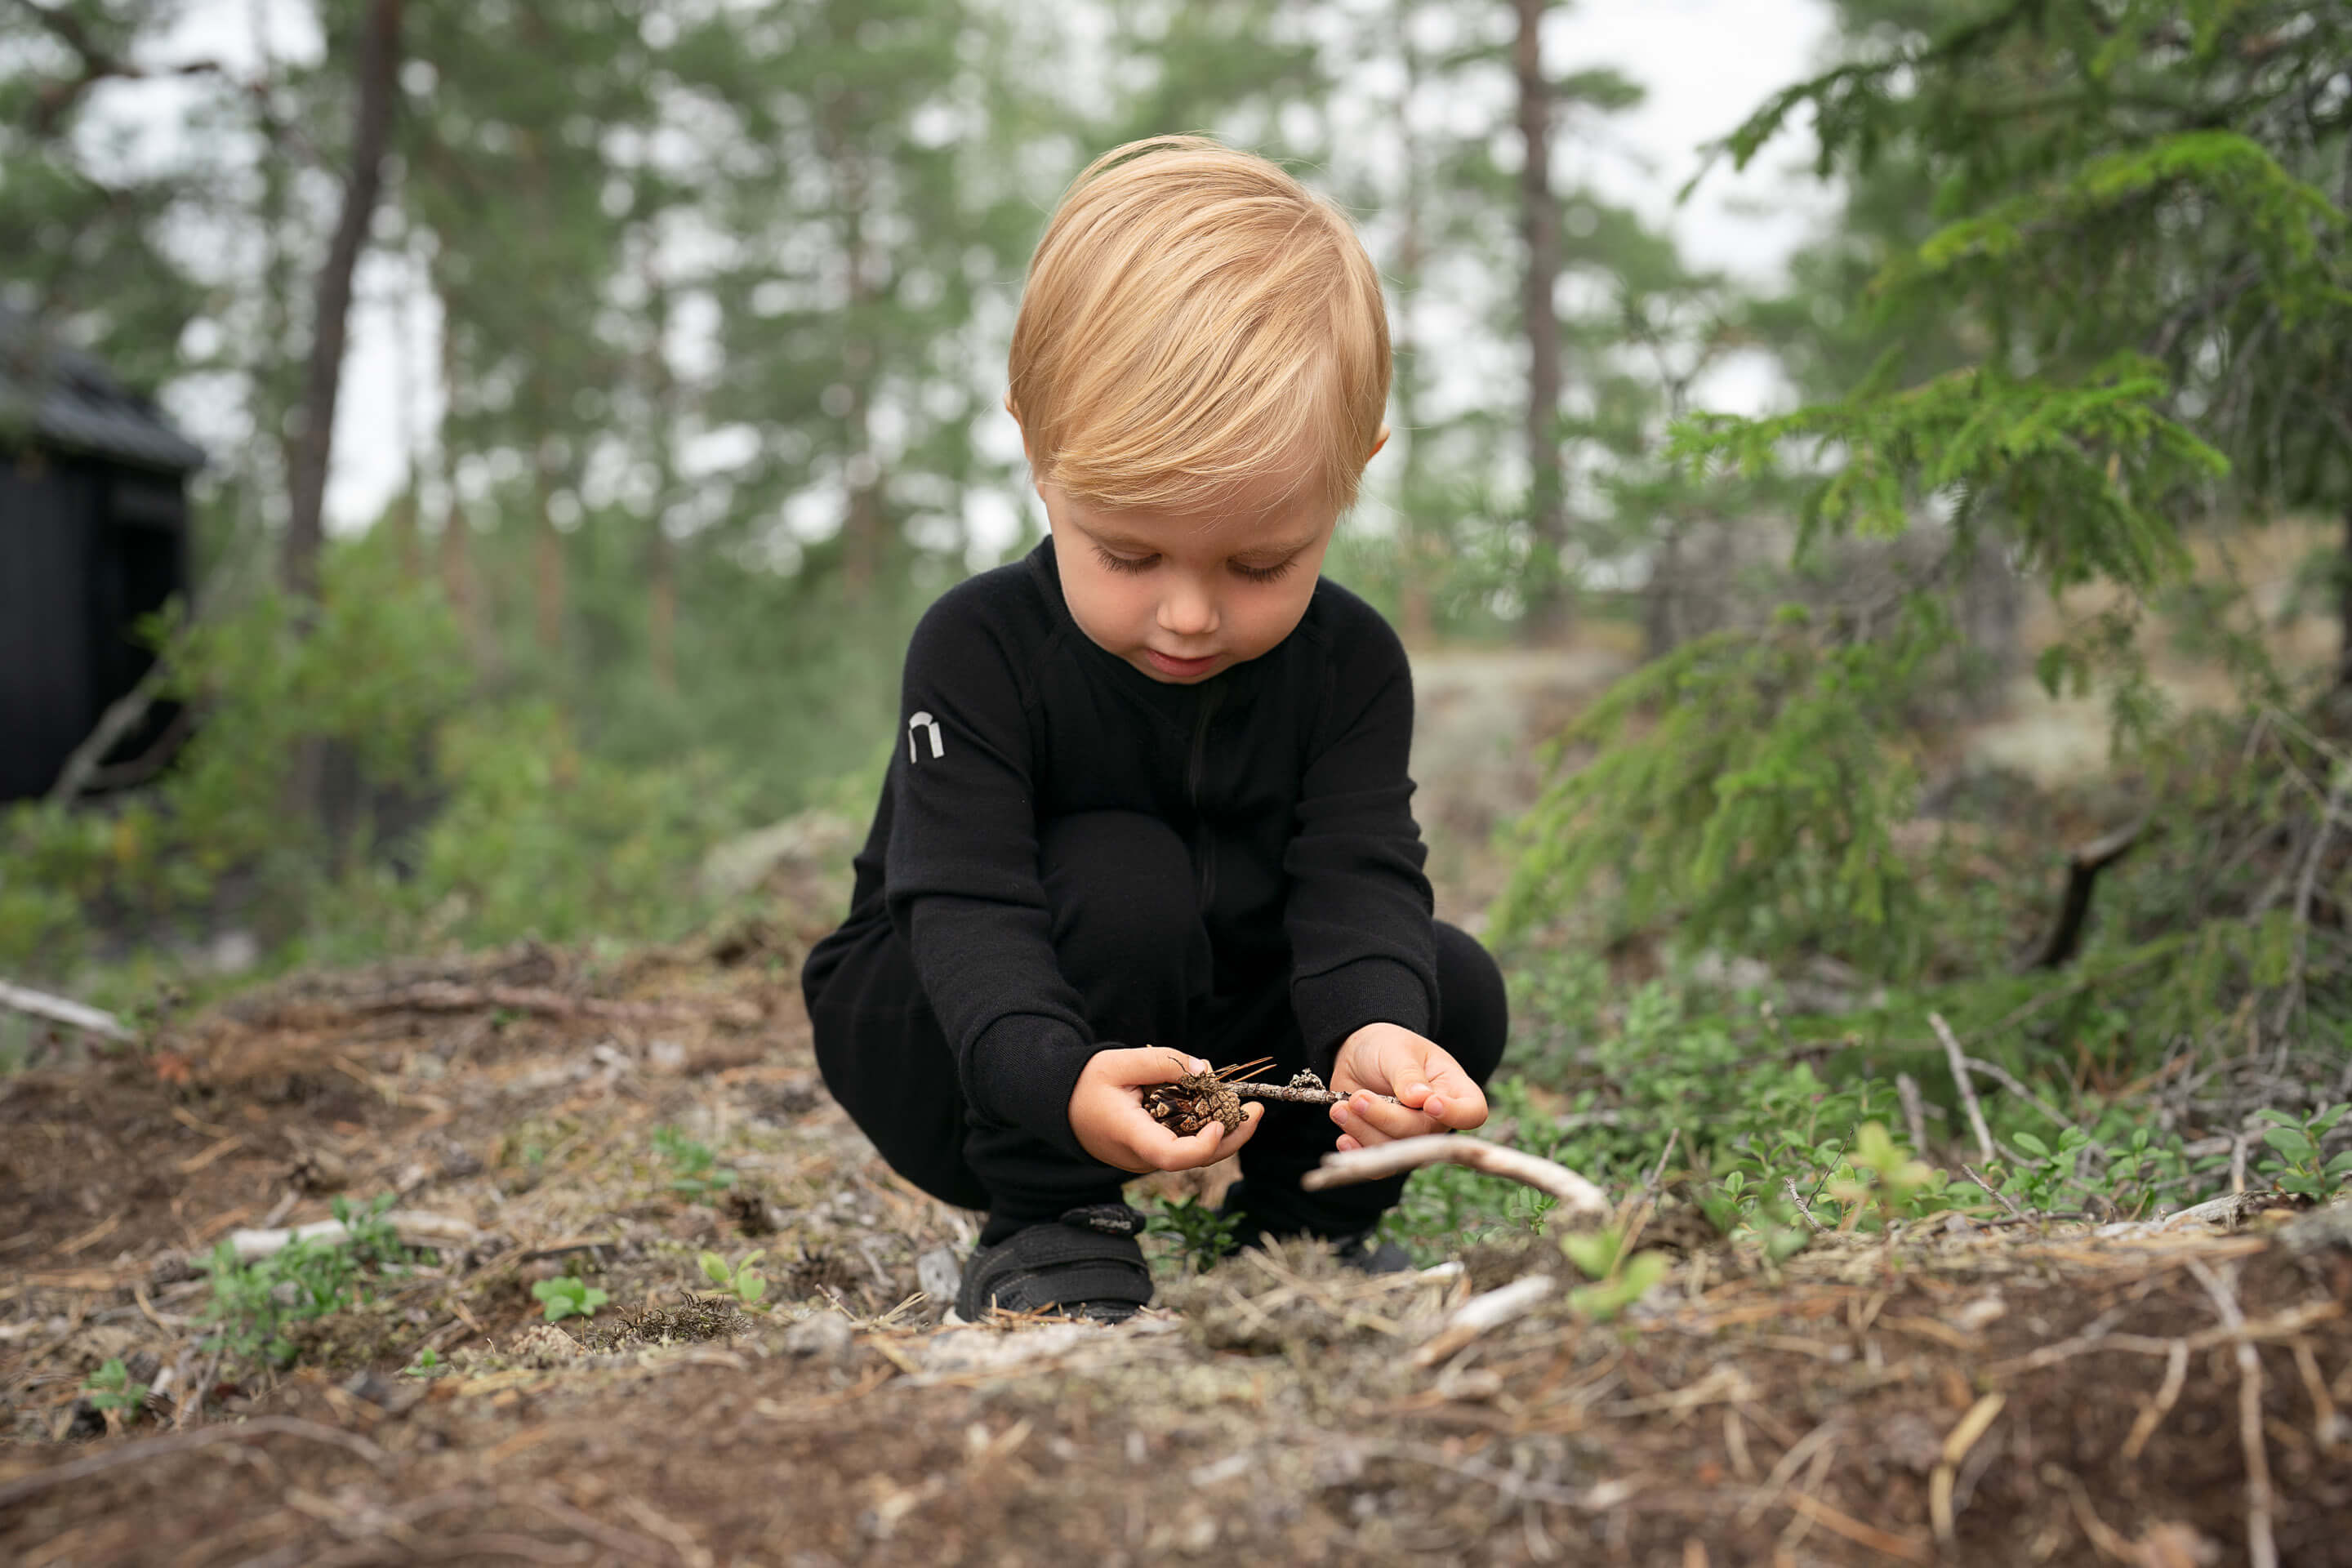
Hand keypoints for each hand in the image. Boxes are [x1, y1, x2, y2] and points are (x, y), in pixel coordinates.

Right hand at [1068, 1046, 1263, 1173]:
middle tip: (1258, 1110)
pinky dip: (1204, 1130)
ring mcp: (1146, 1159)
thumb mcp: (1120, 1061)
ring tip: (1247, 1107)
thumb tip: (1207, 1070)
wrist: (1060, 1105)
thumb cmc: (1087, 1082)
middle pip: (1194, 1160)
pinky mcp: (1150, 1154)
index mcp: (1130, 1135)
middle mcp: (1141, 1156)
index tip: (1222, 1123)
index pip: (1171, 1156)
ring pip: (1192, 1155)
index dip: (1202, 1146)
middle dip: (1232, 1137)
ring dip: (1223, 1133)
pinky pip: (1183, 1147)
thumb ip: (1165, 1063)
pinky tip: (1219, 1109)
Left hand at [1328, 1023, 1488, 1150]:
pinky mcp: (1387, 1146)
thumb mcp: (1397, 1050)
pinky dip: (1359, 1153)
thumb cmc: (1387, 1046)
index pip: (1472, 1112)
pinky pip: (1379, 1165)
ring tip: (1340, 1109)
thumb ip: (1408, 1075)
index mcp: (1454, 1089)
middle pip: (1423, 1134)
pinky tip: (1343, 1138)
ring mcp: (1412, 1135)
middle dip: (1387, 1118)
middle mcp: (1438, 1118)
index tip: (1429, 1103)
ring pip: (1398, 1151)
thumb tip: (1420, 1099)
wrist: (1358, 1055)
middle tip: (1358, 1099)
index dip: (1455, 1114)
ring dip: (1365, 1132)